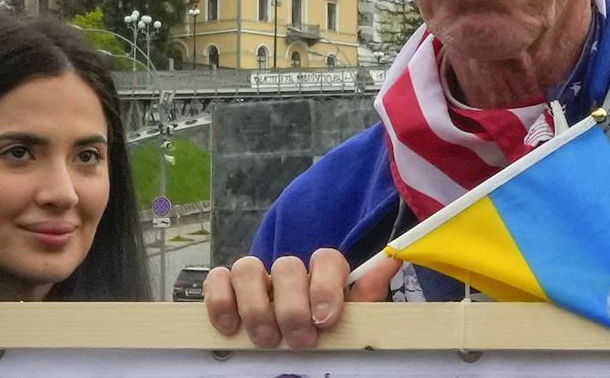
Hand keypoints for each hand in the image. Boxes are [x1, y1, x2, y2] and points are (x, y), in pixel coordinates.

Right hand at [204, 248, 401, 349]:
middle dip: (292, 307)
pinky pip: (217, 280)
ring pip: (247, 267)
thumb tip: (392, 261)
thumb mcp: (352, 318)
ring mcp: (256, 278)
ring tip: (267, 340)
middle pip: (286, 265)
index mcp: (323, 273)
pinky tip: (231, 328)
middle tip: (300, 340)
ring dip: (256, 307)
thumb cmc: (326, 333)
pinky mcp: (226, 289)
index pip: (326, 258)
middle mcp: (289, 271)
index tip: (325, 320)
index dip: (325, 286)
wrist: (297, 349)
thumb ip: (367, 293)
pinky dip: (220, 300)